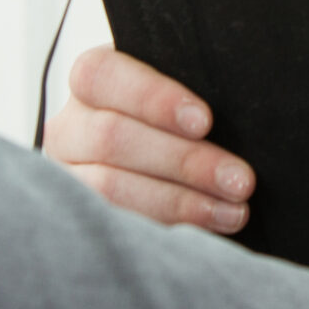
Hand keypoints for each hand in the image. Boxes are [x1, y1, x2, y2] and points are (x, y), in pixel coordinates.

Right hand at [44, 45, 255, 233]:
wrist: (151, 159)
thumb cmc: (175, 121)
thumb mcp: (177, 95)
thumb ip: (191, 90)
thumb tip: (241, 101)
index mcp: (91, 83)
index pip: (103, 75)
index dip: (152, 98)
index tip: (204, 122)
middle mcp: (69, 127)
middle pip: (112, 137)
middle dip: (184, 161)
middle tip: (240, 180)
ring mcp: (67, 176)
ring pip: (110, 187)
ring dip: (180, 202)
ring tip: (233, 212)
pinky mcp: (77, 217)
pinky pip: (114, 226)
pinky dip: (163, 229)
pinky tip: (204, 233)